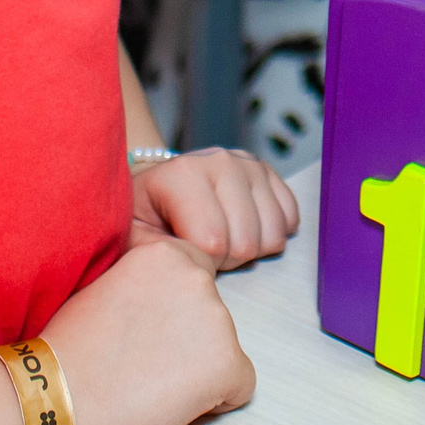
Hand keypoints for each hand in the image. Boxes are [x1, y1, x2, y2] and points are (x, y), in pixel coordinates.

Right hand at [45, 227, 253, 424]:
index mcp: (163, 254)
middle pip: (212, 311)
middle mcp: (195, 277)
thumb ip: (143, 280)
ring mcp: (215, 318)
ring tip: (151, 380)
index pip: (195, 274)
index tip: (150, 330)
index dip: (174, 310)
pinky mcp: (227, 361)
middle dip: (189, 337)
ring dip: (199, 366)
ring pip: (225, 347)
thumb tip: (160, 294)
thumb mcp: (103, 287)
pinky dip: (217, 399)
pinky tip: (173, 401)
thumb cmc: (69, 356)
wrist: (58, 400)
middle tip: (146, 361)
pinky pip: (241, 385)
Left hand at [131, 148, 298, 268]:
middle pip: (246, 243)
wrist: (159, 185)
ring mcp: (248, 164)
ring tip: (223, 239)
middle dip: (225, 259)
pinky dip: (271, 233)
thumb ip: (156, 253)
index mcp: (182, 174)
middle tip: (203, 248)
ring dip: (249, 249)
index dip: (200, 262)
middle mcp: (220, 161)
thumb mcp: (134, 236)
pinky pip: (290, 218)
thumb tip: (191, 263)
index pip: (212, 243)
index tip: (184, 251)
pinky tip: (245, 229)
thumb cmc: (146, 215)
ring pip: (273, 234)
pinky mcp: (268, 171)